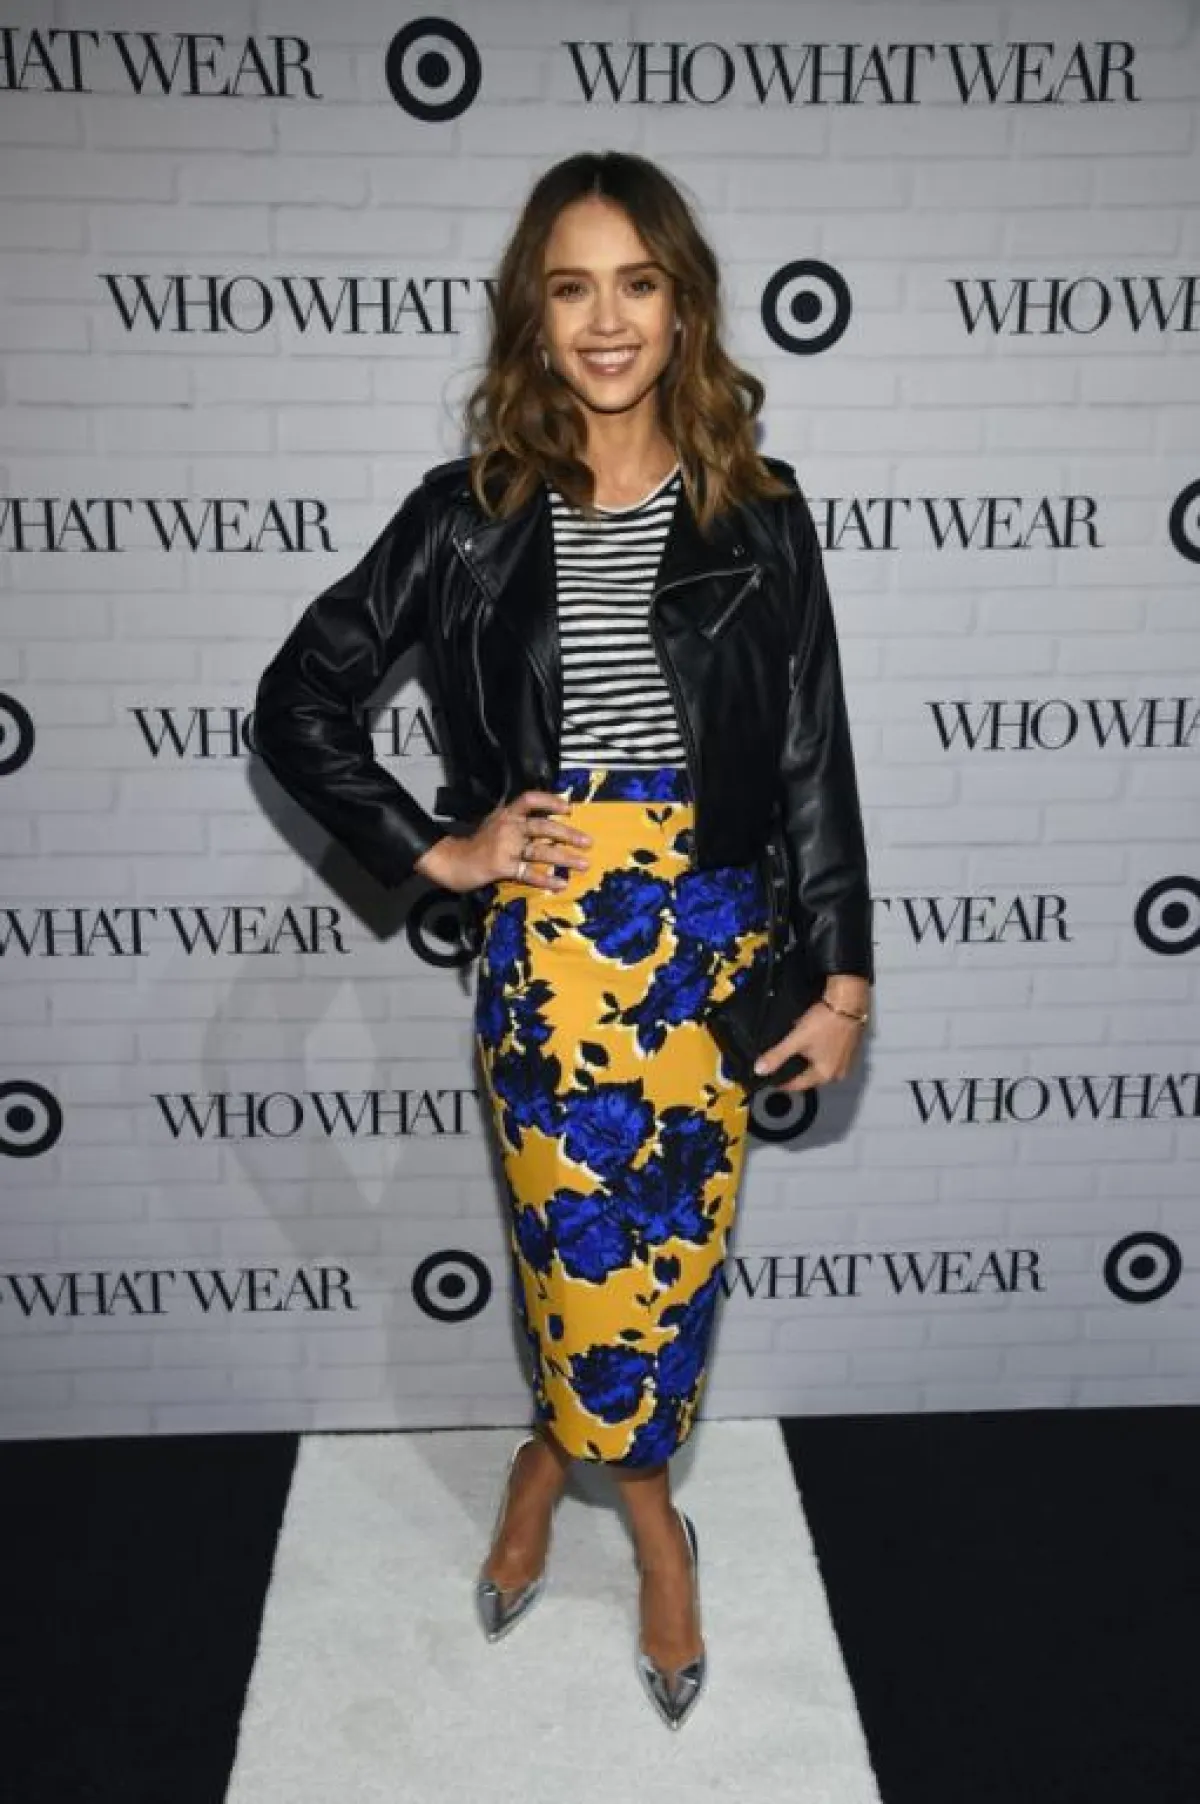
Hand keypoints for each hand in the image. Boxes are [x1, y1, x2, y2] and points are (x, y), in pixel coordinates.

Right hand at [415, 788, 591, 892]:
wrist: (452, 861)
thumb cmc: (477, 844)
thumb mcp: (494, 822)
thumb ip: (515, 818)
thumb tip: (544, 818)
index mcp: (506, 814)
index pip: (530, 800)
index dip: (550, 801)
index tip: (568, 808)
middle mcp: (508, 827)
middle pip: (542, 827)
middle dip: (568, 834)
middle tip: (587, 842)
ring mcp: (505, 847)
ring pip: (540, 851)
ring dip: (564, 858)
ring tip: (583, 863)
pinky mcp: (502, 867)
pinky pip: (529, 873)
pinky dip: (546, 880)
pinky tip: (560, 884)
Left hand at [752, 994, 867, 1092]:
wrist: (848, 1001)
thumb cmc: (824, 1022)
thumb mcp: (796, 1039)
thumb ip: (777, 1055)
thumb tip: (759, 1070)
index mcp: (824, 1075)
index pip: (797, 1085)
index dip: (781, 1082)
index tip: (769, 1078)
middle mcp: (837, 1073)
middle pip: (809, 1076)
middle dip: (794, 1070)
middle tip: (779, 1062)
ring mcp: (845, 1062)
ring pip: (819, 1065)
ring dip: (806, 1060)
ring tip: (792, 1050)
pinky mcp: (849, 1049)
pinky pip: (828, 1056)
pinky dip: (818, 1052)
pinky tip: (810, 1042)